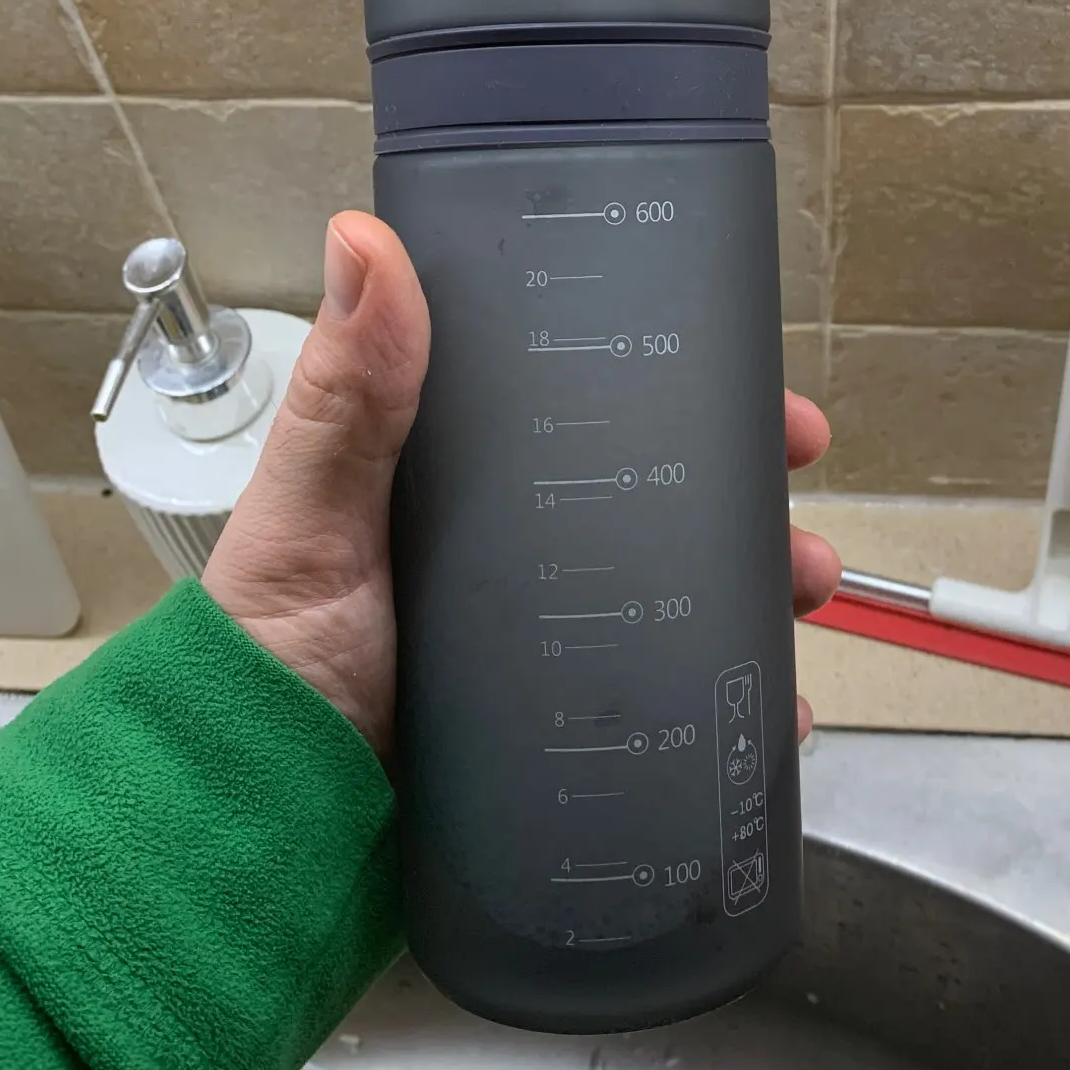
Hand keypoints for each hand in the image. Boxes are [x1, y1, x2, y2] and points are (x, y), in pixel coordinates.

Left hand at [204, 211, 840, 757]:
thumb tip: (363, 237)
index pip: (588, 405)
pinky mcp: (571, 732)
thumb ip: (347, 396)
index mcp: (466, 481)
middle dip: (744, 482)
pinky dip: (736, 701)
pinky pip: (674, 706)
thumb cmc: (270, 662)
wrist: (265, 832)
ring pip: (686, 593)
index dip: (674, 379)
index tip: (748, 366)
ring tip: (804, 584)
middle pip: (660, 496)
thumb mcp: (312, 516)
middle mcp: (521, 553)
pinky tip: (777, 703)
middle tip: (798, 472)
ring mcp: (553, 644)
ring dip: (762, 580)